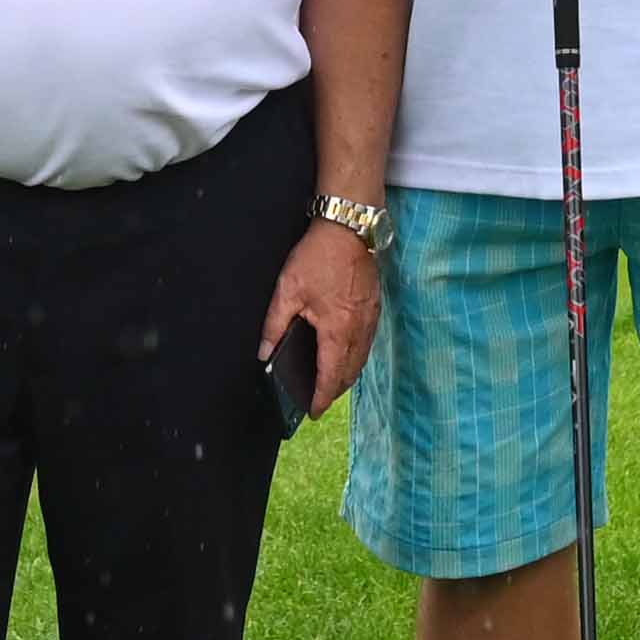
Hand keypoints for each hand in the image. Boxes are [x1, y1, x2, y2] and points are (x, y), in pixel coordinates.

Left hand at [259, 224, 379, 409]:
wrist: (349, 228)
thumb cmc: (318, 257)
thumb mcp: (287, 290)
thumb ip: (274, 325)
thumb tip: (264, 353)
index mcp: (337, 330)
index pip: (331, 376)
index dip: (322, 397)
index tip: (314, 411)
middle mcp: (359, 330)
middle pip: (350, 373)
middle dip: (335, 390)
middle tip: (320, 398)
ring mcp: (371, 319)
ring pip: (361, 359)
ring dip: (348, 375)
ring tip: (331, 381)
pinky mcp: (375, 308)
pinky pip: (367, 343)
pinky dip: (357, 356)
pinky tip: (346, 353)